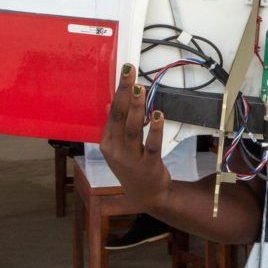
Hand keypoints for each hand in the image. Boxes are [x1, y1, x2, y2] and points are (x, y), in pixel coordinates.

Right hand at [98, 63, 170, 211]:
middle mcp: (116, 150)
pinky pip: (152, 145)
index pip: (112, 112)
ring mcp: (131, 159)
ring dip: (138, 107)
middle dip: (125, 93)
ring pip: (134, 129)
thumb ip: (115, 126)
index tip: (125, 72)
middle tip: (130, 73)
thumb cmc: (132, 167)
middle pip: (120, 117)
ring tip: (141, 89)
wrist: (147, 196)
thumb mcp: (118, 148)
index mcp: (107, 143)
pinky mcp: (149, 166)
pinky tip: (159, 114)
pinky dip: (156, 129)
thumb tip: (110, 102)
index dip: (119, 91)